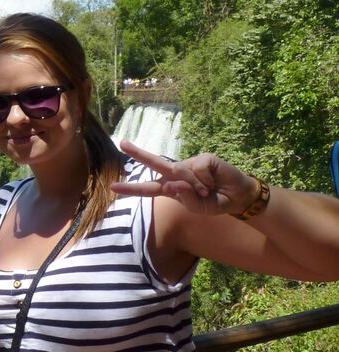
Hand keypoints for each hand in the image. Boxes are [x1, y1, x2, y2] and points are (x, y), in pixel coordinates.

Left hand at [111, 140, 256, 215]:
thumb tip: (173, 183)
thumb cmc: (214, 202)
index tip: (112, 187)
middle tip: (122, 143)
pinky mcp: (203, 158)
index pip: (148, 189)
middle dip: (138, 153)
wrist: (237, 197)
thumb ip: (185, 198)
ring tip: (208, 190)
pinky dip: (206, 179)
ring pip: (182, 173)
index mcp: (171, 188)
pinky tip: (213, 180)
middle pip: (155, 164)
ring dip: (196, 186)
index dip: (131, 189)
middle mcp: (177, 174)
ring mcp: (189, 164)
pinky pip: (198, 169)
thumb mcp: (198, 208)